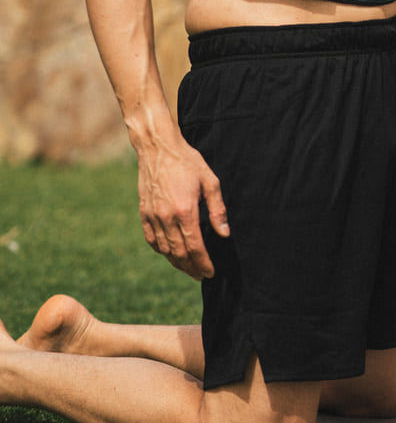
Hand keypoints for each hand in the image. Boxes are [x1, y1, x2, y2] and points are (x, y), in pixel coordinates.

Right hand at [136, 131, 228, 281]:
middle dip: (191, 268)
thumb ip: (218, 209)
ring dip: (177, 263)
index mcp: (185, 210)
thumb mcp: (210, 181)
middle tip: (201, 275)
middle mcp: (166, 217)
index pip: (195, 247)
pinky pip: (151, 240)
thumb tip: (224, 234)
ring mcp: (153, 216)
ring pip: (164, 250)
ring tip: (189, 269)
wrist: (157, 147)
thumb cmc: (187, 161)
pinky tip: (170, 254)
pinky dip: (161, 251)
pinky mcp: (144, 213)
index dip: (203, 263)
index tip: (210, 272)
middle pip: (179, 253)